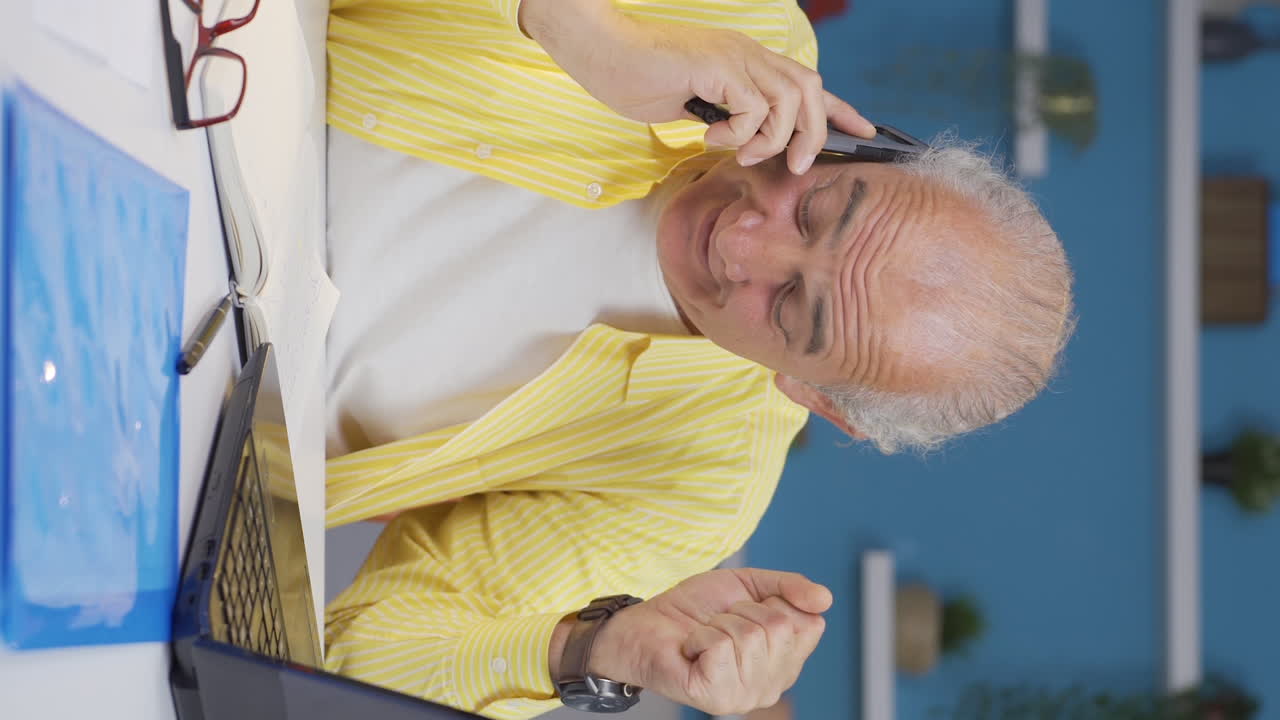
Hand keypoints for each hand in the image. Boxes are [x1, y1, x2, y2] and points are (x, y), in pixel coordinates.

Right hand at [519, 0, 874, 174]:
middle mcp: (749, 54)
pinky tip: (711, 136)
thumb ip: (725, 117)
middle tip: (794, 166)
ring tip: (741, 154)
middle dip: (815, 134)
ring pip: (791, 99)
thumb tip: (747, 144)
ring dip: (775, 139)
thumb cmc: (638, 77)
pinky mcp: (718, 66)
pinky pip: (754, 107)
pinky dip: (741, 133)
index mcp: (747, 62)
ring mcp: (735, 57)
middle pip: (811, 90)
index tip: (865, 134)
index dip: (840, 110)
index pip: (808, 83)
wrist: (602, 52)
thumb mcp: (694, 103)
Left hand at [588, 568, 829, 715]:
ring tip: (704, 635)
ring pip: (751, 635)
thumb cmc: (695, 609)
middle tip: (719, 622)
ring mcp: (746, 696)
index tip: (744, 609)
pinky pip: (722, 645)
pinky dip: (700, 635)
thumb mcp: (749, 585)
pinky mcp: (717, 698)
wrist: (646, 623)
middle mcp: (773, 685)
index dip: (773, 602)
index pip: (809, 623)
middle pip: (780, 626)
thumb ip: (790, 587)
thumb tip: (826, 599)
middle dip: (742, 611)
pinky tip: (691, 649)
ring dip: (719, 623)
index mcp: (786, 661)